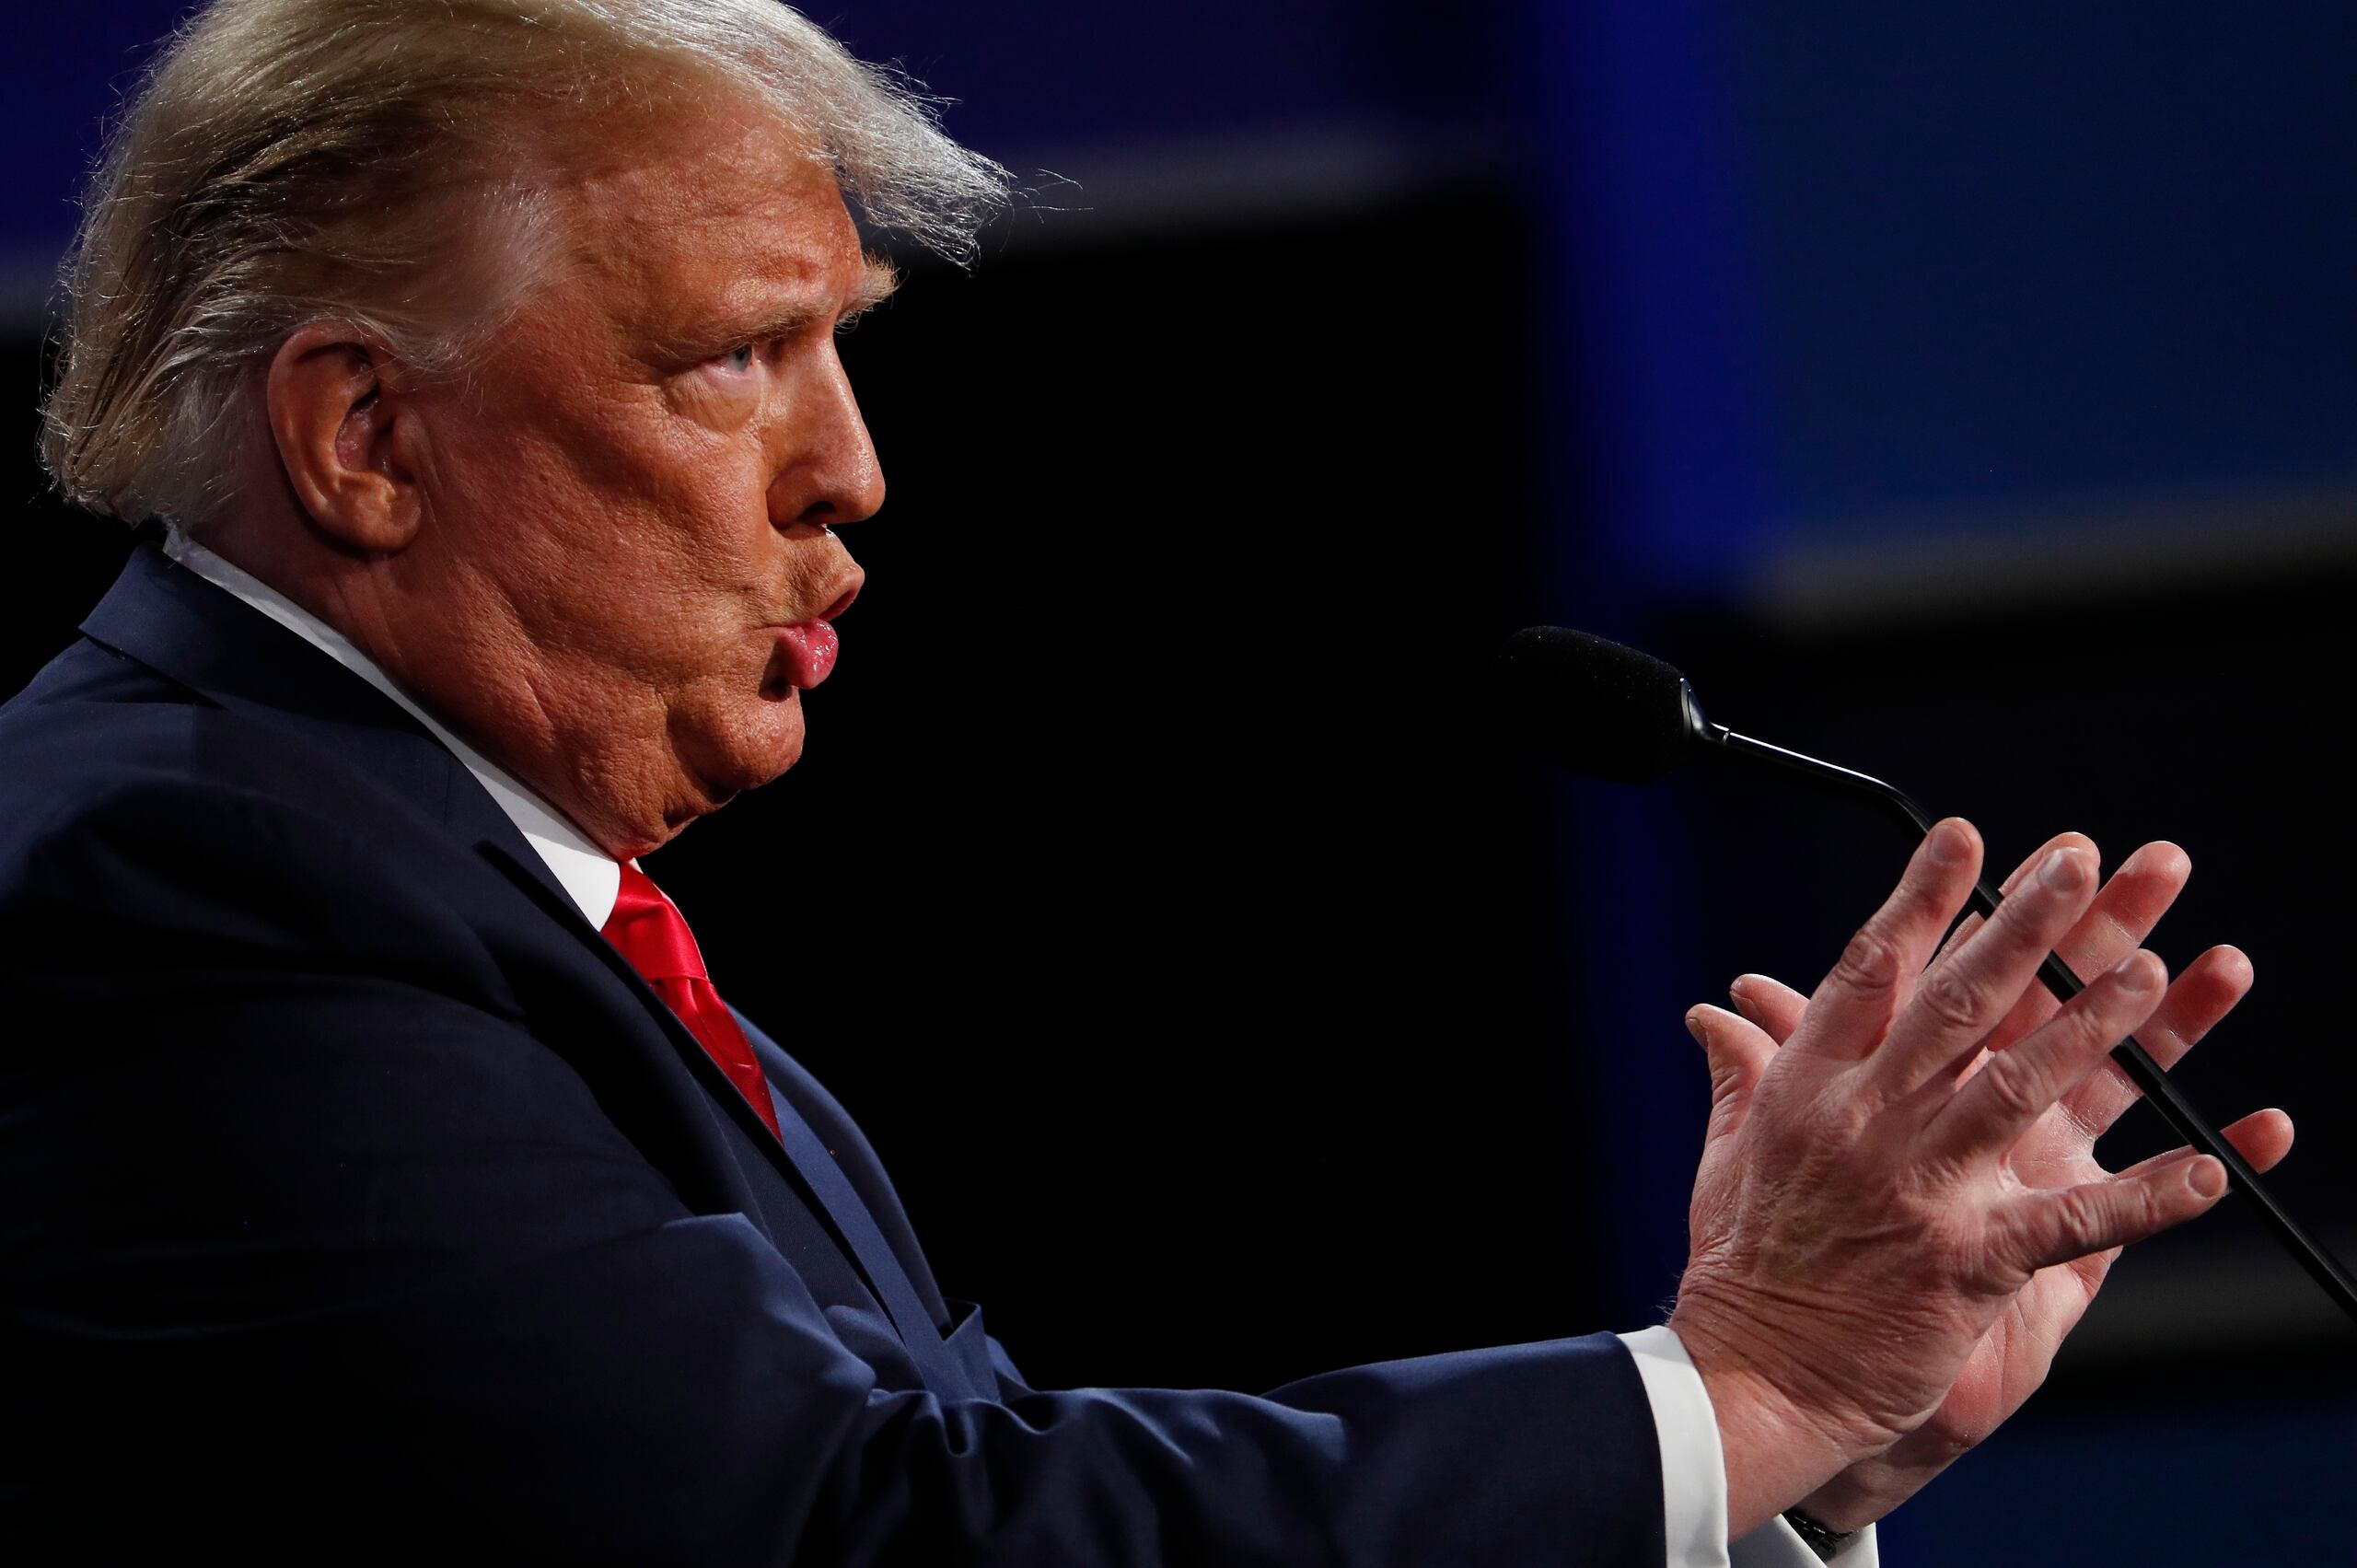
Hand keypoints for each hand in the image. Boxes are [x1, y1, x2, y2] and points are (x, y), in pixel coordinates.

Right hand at [1724, 834, 2290, 1529]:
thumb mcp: (1731, 1152)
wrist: (1757, 1379)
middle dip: (2024, 928)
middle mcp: (1866, 1124)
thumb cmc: (1747, 1264)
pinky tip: (2211, 1167)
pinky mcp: (1970, 1263)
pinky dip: (2147, 1197)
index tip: (1968, 836)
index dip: (1923, 899)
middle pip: (1958, 1006)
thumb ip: (1742, 1070)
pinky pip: (2075, 1223)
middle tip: (2082, 863)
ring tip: (2154, 970)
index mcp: (1810, 1089)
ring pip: (2019, 1087)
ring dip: (2093, 1026)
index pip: (1872, 972)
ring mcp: (1921, 1190)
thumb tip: (1714, 1010)